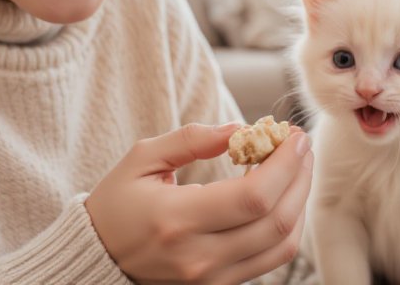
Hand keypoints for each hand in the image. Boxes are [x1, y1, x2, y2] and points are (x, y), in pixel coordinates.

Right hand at [85, 123, 312, 283]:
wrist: (98, 257)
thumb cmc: (118, 203)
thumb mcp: (141, 159)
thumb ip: (190, 140)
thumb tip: (239, 129)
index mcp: (176, 220)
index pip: (254, 197)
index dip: (285, 165)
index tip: (294, 136)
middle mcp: (198, 257)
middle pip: (277, 221)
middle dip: (300, 177)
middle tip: (302, 146)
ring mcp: (212, 278)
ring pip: (282, 245)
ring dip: (300, 202)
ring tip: (298, 168)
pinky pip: (271, 258)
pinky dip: (287, 225)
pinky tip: (282, 196)